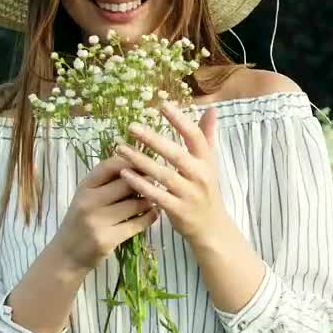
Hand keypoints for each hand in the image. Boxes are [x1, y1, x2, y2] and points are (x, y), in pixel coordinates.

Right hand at [49, 153, 158, 271]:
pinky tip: (153, 213)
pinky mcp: (107, 239)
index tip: (145, 164)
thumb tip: (140, 164)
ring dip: (149, 201)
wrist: (67, 254)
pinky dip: (150, 217)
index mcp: (84, 186)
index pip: (110, 165)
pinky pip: (138, 224)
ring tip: (153, 199)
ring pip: (136, 204)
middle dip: (146, 181)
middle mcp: (88, 201)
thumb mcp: (87, 196)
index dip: (132, 161)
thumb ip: (108, 181)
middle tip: (156, 182)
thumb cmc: (81, 220)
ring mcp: (97, 221)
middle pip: (127, 183)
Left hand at [112, 101, 230, 244]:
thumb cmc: (205, 189)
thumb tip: (211, 109)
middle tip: (131, 126)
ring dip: (141, 161)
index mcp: (206, 160)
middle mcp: (200, 175)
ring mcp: (189, 193)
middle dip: (153, 139)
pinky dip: (141, 185)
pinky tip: (124, 174)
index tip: (163, 105)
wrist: (211, 226)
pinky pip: (158, 195)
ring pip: (164, 175)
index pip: (195, 136)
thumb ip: (208, 135)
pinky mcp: (178, 210)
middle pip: (176, 154)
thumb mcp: (210, 162)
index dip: (180, 120)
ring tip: (120, 148)